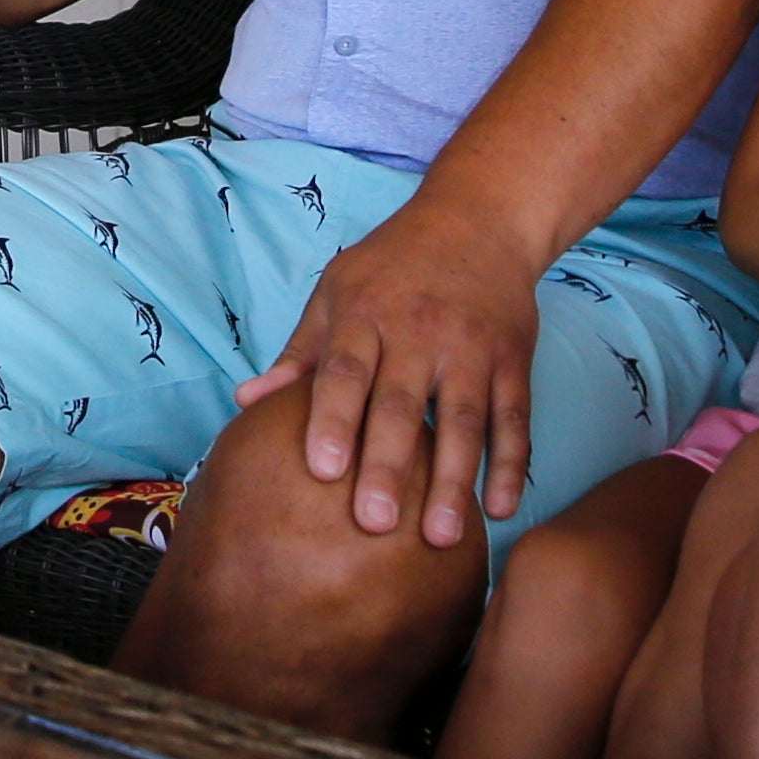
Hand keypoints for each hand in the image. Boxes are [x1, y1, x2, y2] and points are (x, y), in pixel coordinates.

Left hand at [241, 190, 537, 549]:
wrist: (479, 220)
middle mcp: (421, 333)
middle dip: (390, 465)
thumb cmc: (391, 266)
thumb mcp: (336, 293)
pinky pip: (514, 418)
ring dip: (455, 481)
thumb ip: (299, 354)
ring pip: (465, 420)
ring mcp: (472, 348)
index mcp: (366, 316)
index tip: (323, 471)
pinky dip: (510, 464)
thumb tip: (245, 402)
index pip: (346, 372)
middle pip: (403, 405)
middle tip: (375, 525)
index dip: (334, 420)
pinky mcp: (514, 360)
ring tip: (442, 539)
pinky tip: (499, 509)